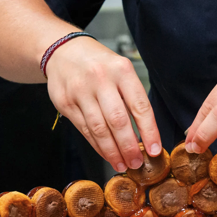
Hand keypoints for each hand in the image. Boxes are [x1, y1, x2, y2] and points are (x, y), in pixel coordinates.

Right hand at [45, 37, 161, 171]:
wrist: (62, 51)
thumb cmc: (98, 64)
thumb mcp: (120, 70)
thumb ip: (132, 97)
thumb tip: (145, 134)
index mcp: (121, 70)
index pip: (139, 106)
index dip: (149, 131)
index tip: (154, 150)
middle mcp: (100, 79)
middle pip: (118, 121)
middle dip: (129, 147)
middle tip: (137, 163)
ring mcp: (80, 91)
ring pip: (99, 129)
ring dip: (112, 151)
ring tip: (122, 164)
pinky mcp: (65, 103)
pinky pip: (85, 130)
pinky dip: (98, 146)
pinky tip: (107, 154)